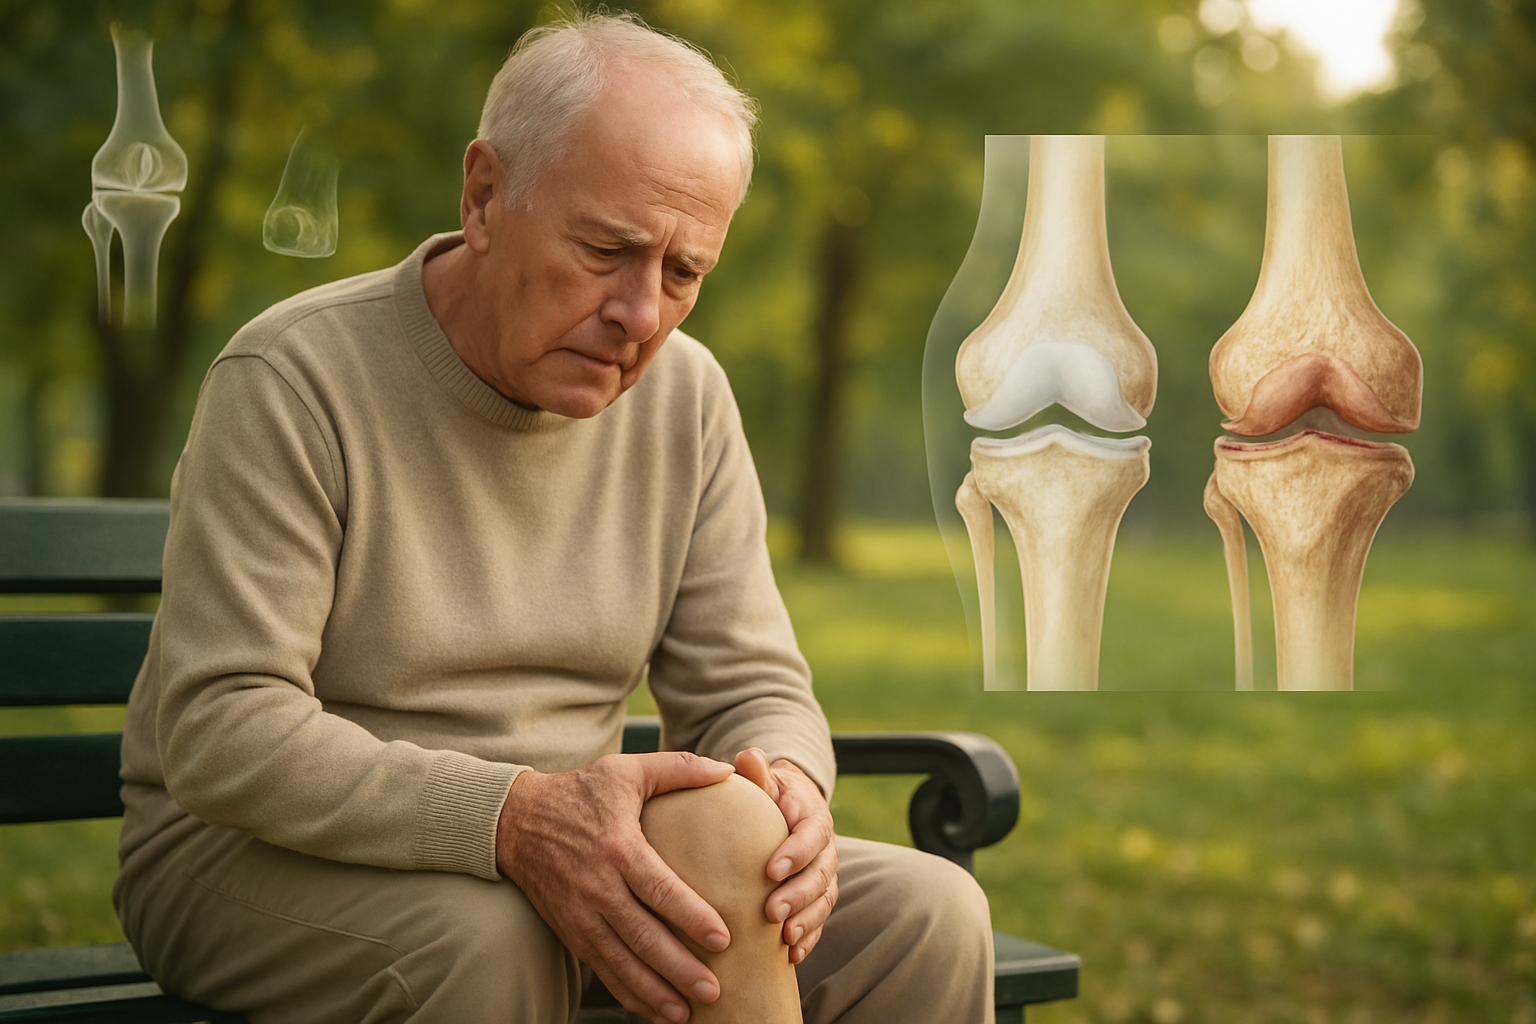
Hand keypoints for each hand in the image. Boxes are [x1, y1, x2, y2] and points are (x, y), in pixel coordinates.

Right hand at [496, 752, 734, 1023]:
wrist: (514, 820)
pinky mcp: (570, 931)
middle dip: (678, 968)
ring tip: (687, 1013)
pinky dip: (627, 993)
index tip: (723, 939)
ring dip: (654, 991)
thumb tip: (727, 769)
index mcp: (618, 847)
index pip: (658, 889)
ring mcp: (580, 914)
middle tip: (714, 990)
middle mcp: (597, 887)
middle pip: (642, 936)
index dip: (690, 917)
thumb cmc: (579, 791)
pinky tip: (654, 1010)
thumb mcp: (625, 770)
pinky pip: (601, 969)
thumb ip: (678, 768)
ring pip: (621, 962)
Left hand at [733, 748, 838, 963]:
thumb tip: (749, 757)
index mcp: (812, 816)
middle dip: (799, 895)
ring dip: (807, 921)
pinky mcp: (817, 898)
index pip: (812, 834)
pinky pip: (819, 921)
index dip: (796, 852)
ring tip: (785, 939)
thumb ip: (757, 771)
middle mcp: (825, 848)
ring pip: (824, 900)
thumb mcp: (763, 779)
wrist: (782, 810)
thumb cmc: (766, 794)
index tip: (770, 870)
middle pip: (821, 873)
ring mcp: (823, 875)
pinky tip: (791, 957)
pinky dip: (808, 938)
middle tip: (771, 913)